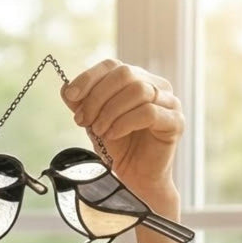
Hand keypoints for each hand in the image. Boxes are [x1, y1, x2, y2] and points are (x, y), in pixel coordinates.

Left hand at [61, 58, 184, 201]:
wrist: (135, 177)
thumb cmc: (118, 146)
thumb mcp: (94, 121)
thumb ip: (82, 104)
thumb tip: (65, 88)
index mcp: (137, 80)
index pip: (113, 65)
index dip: (89, 78)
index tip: (71, 96)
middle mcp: (156, 86)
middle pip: (125, 74)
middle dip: (97, 97)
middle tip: (83, 121)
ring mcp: (169, 102)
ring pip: (138, 91)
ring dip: (110, 111)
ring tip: (99, 131)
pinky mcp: (175, 122)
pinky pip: (149, 112)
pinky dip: (124, 123)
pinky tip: (113, 135)